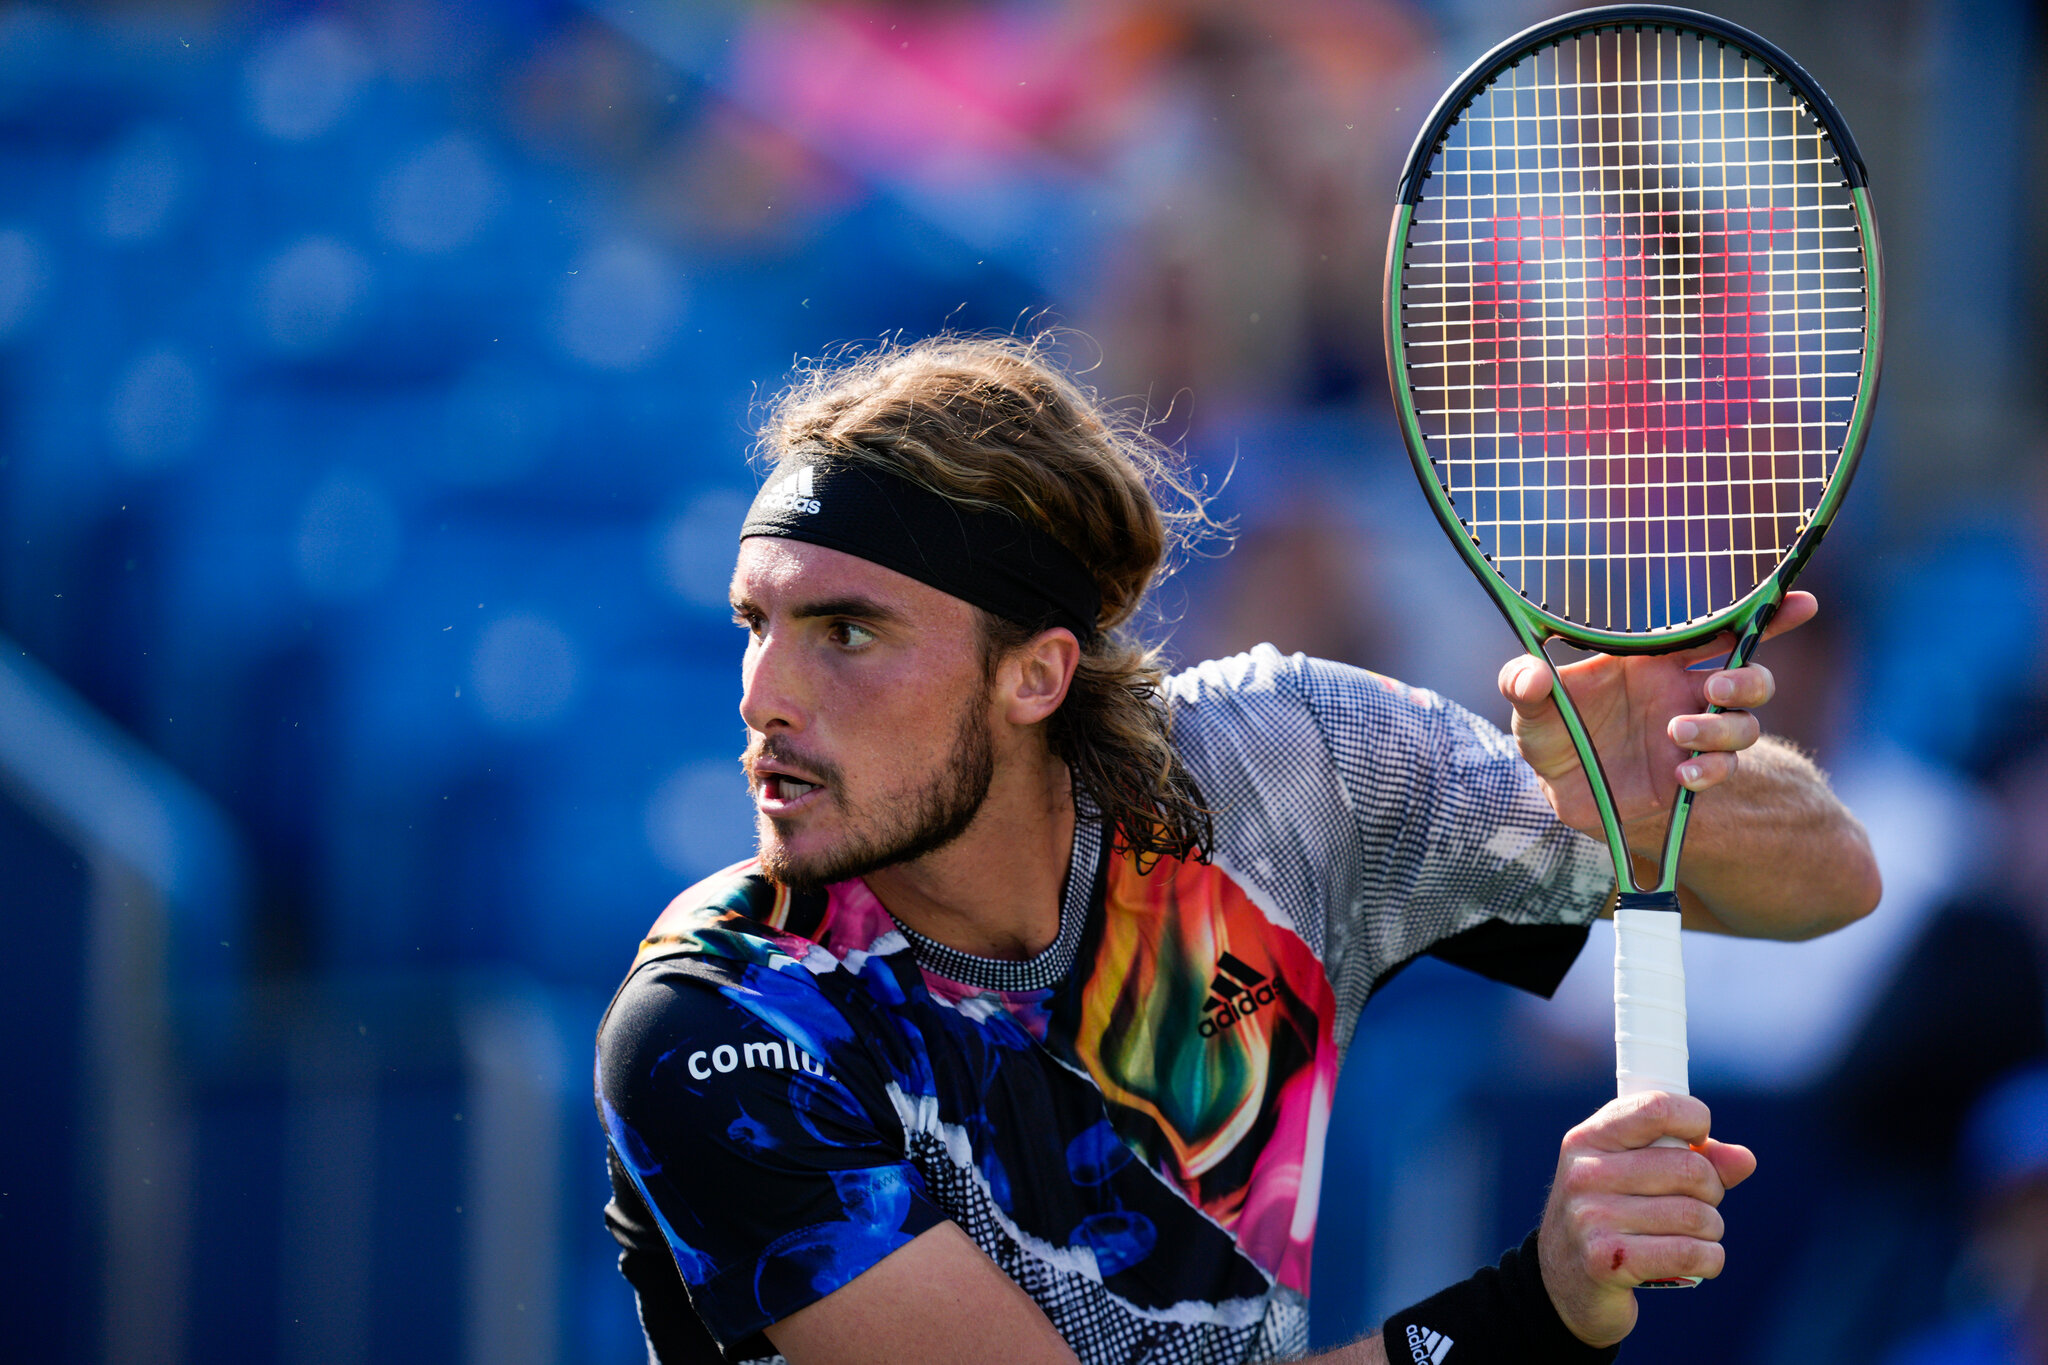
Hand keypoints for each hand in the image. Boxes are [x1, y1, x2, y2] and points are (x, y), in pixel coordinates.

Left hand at [1497, 592, 1816, 843]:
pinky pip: (1722, 770)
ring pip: (1744, 725)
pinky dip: (1710, 770)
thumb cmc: (1551, 735)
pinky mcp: (1688, 776)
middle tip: (1713, 689)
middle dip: (1746, 678)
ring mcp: (1691, 737)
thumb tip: (1531, 676)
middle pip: (1749, 678)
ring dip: (1722, 728)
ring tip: (1678, 734)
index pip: (1718, 633)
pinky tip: (1684, 775)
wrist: (1560, 791)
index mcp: (1655, 662)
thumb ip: (1523, 686)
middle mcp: (1683, 695)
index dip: (1764, 618)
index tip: (1800, 602)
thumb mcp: (1530, 710)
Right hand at [1538, 1092, 1756, 1346]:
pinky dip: (1710, 1259)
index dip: (1694, 1119)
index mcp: (1589, 1139)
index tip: (1697, 1140)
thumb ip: (1693, 1158)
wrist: (1563, 1281)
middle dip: (1712, 1190)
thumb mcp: (1636, 1174)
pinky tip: (1699, 1259)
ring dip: (1712, 1229)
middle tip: (1699, 1202)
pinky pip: (1690, 1253)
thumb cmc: (1612, 1215)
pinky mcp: (1607, 1262)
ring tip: (1694, 1235)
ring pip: (1696, 1215)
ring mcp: (1592, 1218)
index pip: (1656, 1108)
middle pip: (1690, 1169)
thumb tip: (1745, 1159)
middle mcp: (1585, 1173)